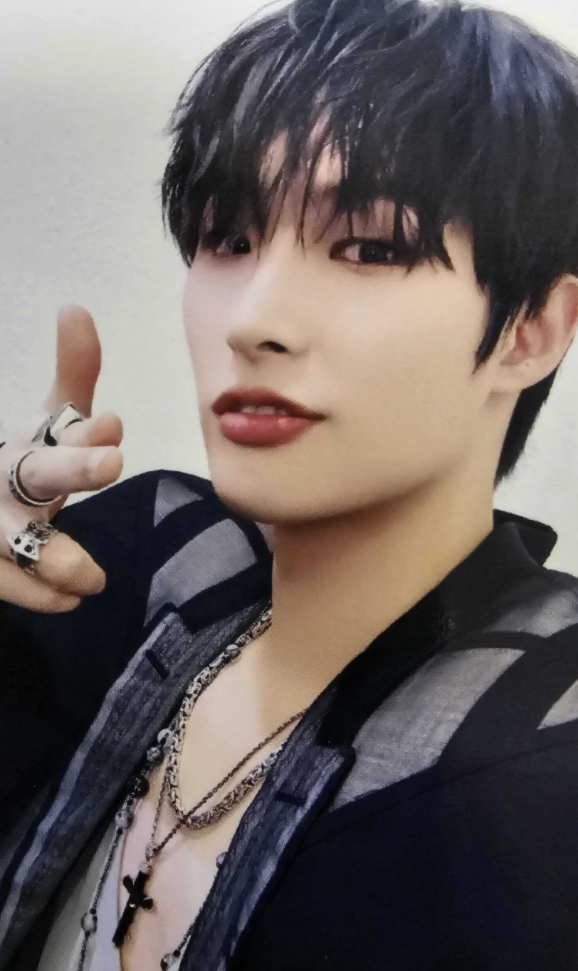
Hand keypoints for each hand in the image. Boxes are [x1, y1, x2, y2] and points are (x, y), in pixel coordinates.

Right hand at [0, 305, 123, 612]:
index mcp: (27, 450)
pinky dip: (36, 593)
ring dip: (52, 556)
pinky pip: (4, 583)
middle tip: (110, 462)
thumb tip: (75, 309)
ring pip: (15, 540)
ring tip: (92, 577)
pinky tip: (69, 599)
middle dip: (72, 466)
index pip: (57, 433)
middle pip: (35, 471)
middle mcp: (5, 481)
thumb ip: (72, 378)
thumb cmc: (16, 473)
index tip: (113, 429)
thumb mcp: (46, 428)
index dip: (84, 434)